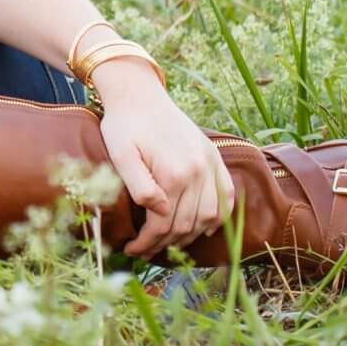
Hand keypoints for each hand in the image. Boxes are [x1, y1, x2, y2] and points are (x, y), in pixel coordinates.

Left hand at [92, 60, 235, 257]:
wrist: (139, 95)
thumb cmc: (123, 126)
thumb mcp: (120, 154)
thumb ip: (139, 186)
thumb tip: (159, 211)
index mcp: (174, 173)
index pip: (164, 224)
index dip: (147, 243)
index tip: (131, 250)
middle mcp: (198, 171)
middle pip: (186, 224)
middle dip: (164, 243)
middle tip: (146, 250)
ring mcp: (210, 164)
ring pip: (209, 216)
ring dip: (190, 235)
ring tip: (168, 241)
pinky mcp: (214, 156)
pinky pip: (226, 195)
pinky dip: (219, 216)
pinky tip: (204, 228)